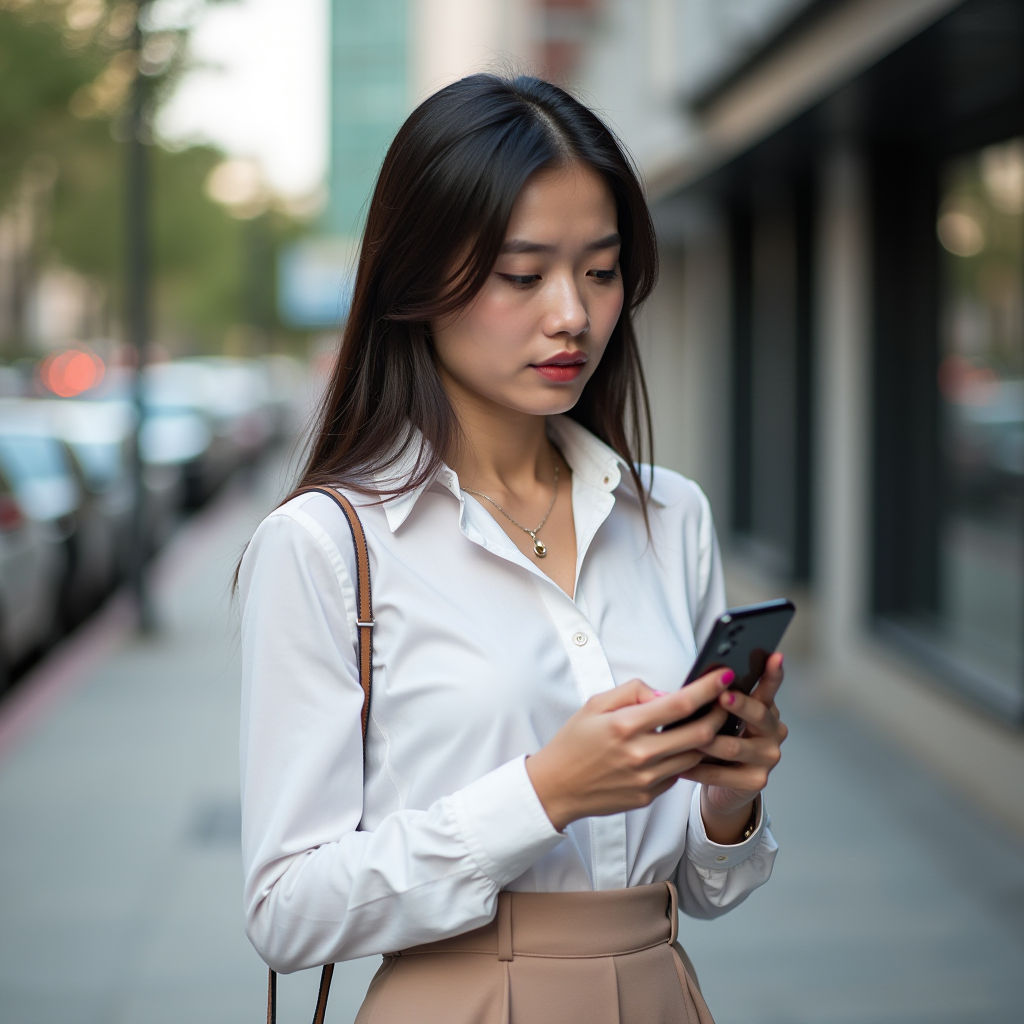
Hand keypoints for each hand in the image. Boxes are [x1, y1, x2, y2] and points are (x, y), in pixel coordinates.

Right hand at [526, 669, 733, 830]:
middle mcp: (640, 754)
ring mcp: (647, 778)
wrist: (556, 787)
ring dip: (707, 738)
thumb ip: (632, 692)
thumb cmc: (574, 742)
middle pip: (700, 733)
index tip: (724, 676)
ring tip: (707, 722)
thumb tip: (665, 693)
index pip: (679, 704)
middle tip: (725, 701)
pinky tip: (680, 746)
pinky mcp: (649, 796)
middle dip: (720, 714)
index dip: (708, 688)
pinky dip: (685, 758)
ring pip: (695, 756)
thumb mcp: (595, 704)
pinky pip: (678, 773)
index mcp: (625, 725)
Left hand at [680, 652, 787, 843]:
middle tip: (722, 696)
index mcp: (765, 709)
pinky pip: (721, 773)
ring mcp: (768, 758)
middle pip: (757, 714)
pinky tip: (680, 765)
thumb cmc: (720, 742)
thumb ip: (719, 701)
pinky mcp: (756, 781)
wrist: (726, 786)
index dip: (773, 673)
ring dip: (706, 741)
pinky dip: (697, 769)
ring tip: (686, 736)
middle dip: (739, 704)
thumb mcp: (722, 718)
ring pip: (734, 746)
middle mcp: (773, 731)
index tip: (774, 657)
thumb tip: (698, 683)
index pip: (770, 687)